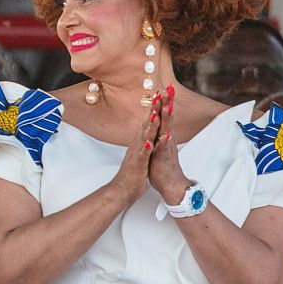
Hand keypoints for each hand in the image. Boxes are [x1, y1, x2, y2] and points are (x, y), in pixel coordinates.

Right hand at [107, 91, 161, 205]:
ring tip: (156, 112)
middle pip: (146, 123)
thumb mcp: (139, 154)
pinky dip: (147, 146)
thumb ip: (143, 142)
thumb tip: (146, 133)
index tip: (161, 94)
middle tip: (159, 93)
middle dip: (153, 108)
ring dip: (150, 124)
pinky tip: (150, 140)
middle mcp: (137, 144)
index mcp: (140, 141)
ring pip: (144, 136)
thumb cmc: (132, 173)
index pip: (148, 121)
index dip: (155, 107)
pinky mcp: (137, 164)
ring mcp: (137, 153)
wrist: (121, 190)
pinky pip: (143, 154)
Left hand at [149, 84, 191, 203]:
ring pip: (167, 130)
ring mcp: (166, 148)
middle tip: (168, 88)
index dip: (163, 102)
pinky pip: (164, 149)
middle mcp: (167, 139)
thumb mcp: (160, 146)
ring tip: (168, 107)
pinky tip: (165, 135)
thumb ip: (160, 134)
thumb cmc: (163, 166)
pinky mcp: (163, 159)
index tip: (163, 88)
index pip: (163, 116)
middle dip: (167, 104)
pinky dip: (165, 142)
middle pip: (167, 118)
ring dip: (168, 119)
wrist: (171, 185)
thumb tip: (160, 124)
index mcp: (164, 136)